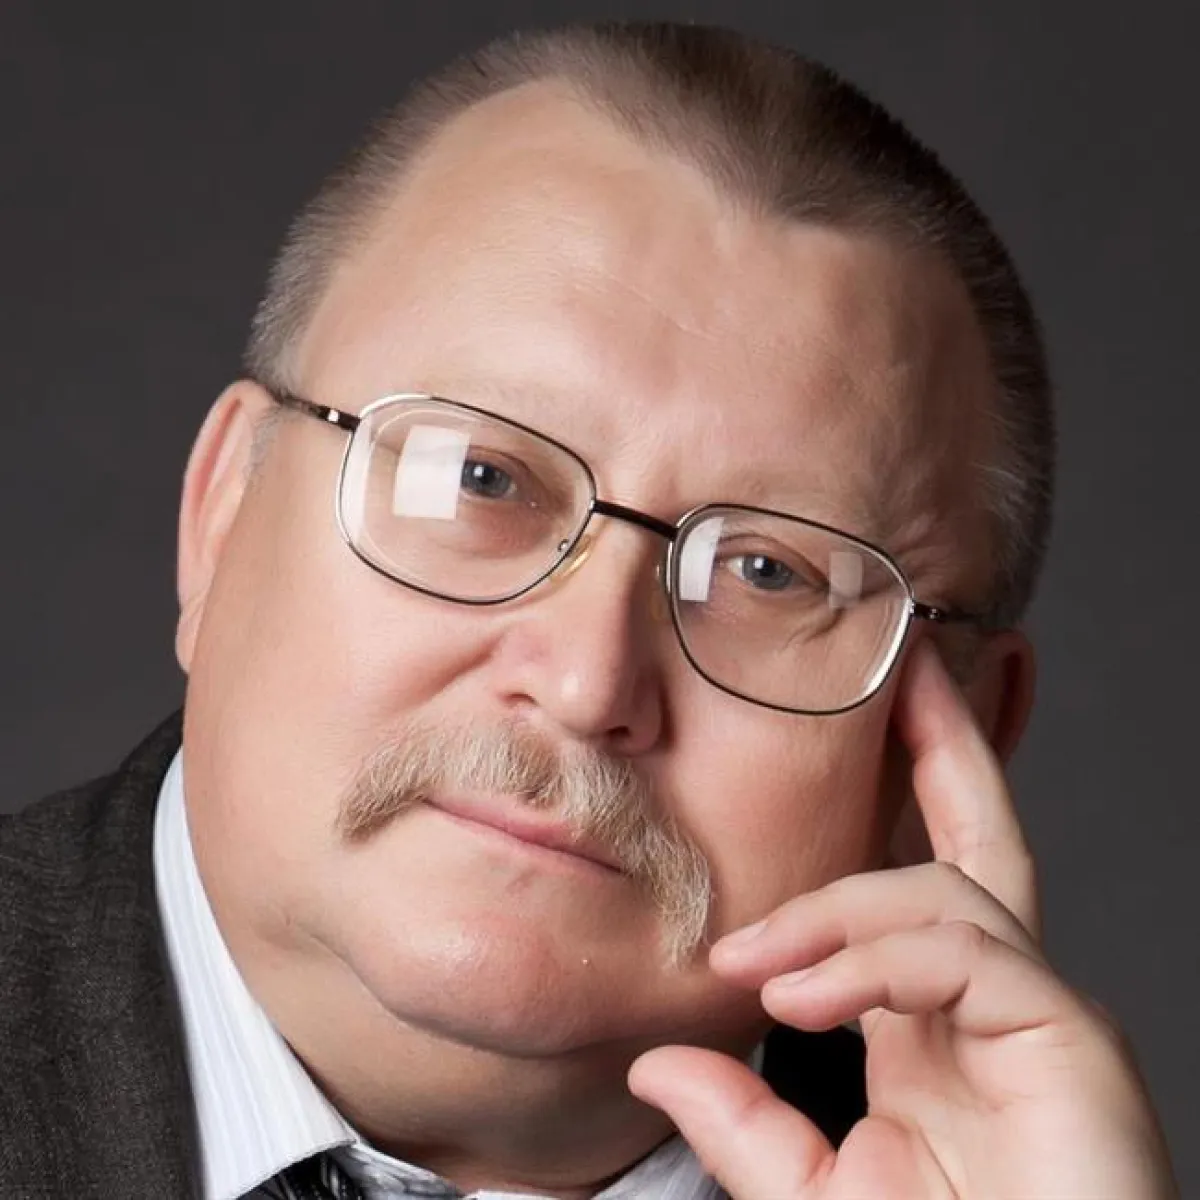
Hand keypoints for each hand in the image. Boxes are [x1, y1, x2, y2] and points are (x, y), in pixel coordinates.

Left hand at [629, 640, 1177, 1197]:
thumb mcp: (814, 1195)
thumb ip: (745, 1127)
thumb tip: (656, 1068)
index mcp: (938, 1024)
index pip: (911, 898)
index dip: (836, 873)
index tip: (734, 943)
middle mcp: (998, 1000)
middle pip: (978, 838)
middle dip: (943, 746)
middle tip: (905, 667)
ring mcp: (1041, 1013)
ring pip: (942, 891)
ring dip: (835, 912)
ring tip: (757, 966)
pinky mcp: (1072, 1039)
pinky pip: (964, 951)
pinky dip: (874, 961)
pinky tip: (804, 998)